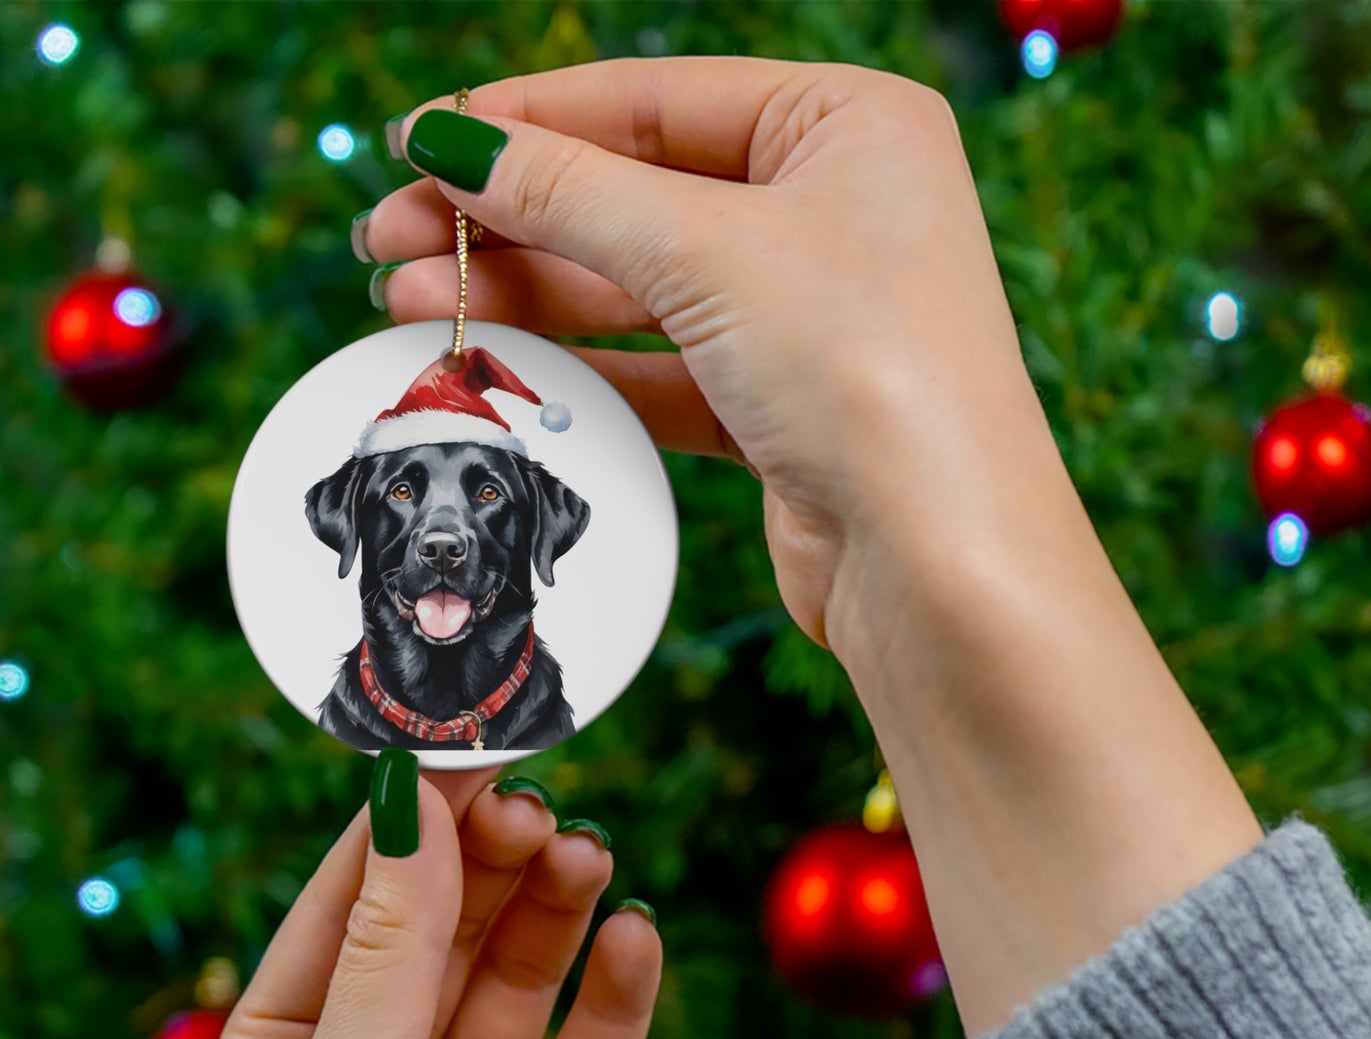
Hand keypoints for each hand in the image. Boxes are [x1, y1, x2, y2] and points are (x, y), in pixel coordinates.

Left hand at [201, 766, 661, 1038]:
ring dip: (555, 910)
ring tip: (588, 856)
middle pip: (447, 926)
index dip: (411, 821)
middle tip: (540, 806)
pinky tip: (635, 939)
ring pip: (521, 977)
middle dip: (490, 861)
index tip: (469, 745)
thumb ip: (392, 946)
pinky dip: (617, 994)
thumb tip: (412, 801)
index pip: (353, 900)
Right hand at [361, 56, 1057, 657]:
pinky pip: (661, 369)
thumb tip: (452, 142)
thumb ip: (571, 192)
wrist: (937, 559)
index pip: (654, 100)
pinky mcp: (781, 407)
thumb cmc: (866, 371)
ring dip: (526, 296)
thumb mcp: (707, 251)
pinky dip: (581, 369)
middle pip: (635, 194)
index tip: (418, 141)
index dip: (527, 120)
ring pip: (639, 288)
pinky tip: (497, 366)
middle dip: (507, 218)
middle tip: (387, 239)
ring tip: (407, 303)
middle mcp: (834, 211)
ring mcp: (808, 314)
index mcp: (848, 125)